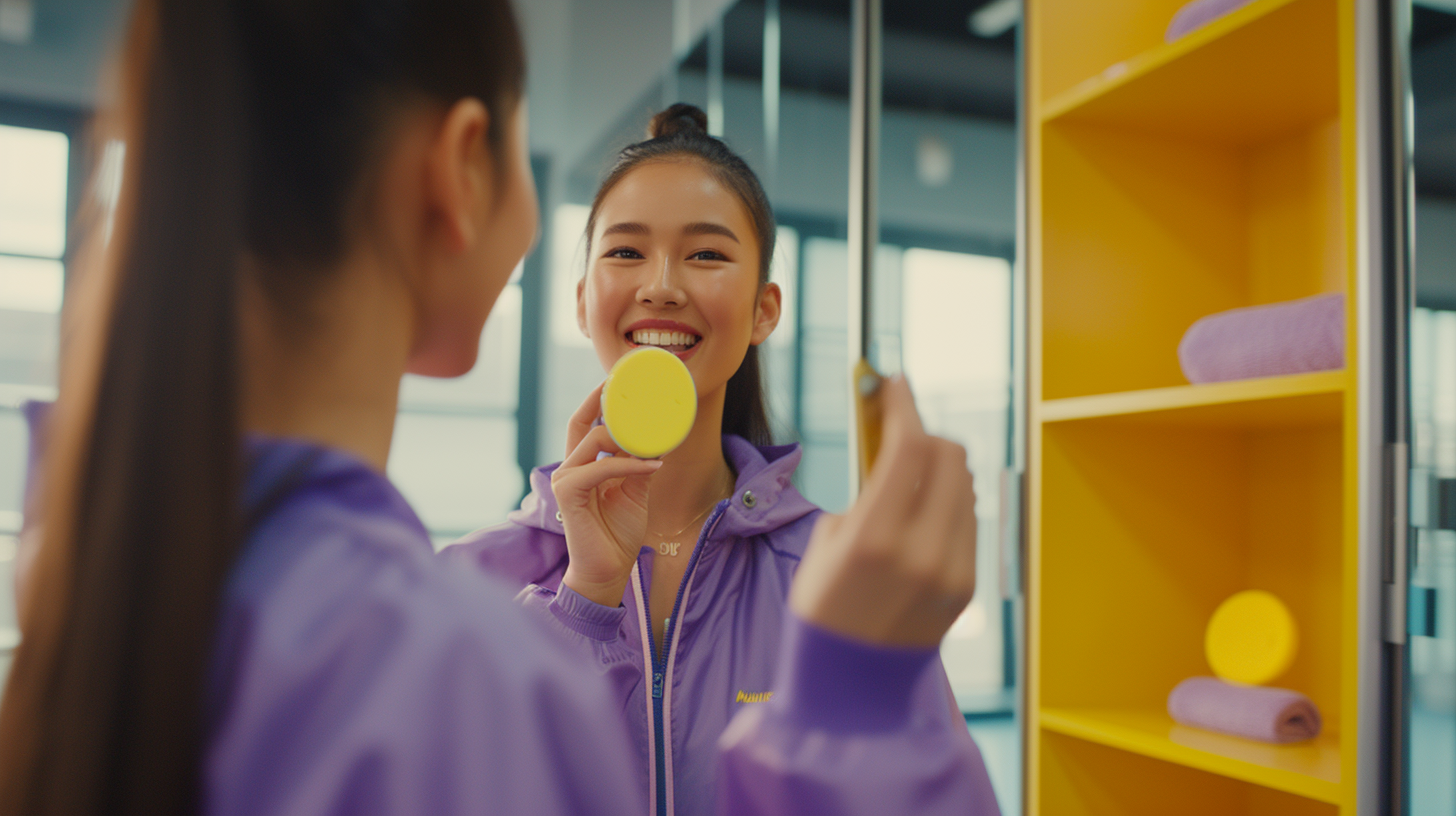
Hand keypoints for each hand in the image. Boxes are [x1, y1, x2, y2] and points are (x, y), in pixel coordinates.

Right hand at [553, 383, 662, 606]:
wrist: (608, 570)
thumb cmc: (617, 533)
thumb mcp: (636, 490)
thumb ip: (639, 464)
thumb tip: (658, 438)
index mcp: (584, 465)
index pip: (585, 422)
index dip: (597, 399)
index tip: (617, 378)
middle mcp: (570, 467)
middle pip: (583, 422)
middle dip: (609, 404)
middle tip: (639, 393)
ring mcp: (566, 478)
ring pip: (595, 441)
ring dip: (629, 438)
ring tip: (656, 439)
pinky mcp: (568, 493)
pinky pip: (601, 467)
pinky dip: (629, 464)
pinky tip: (652, 465)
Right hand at [789, 376, 977, 646]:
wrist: (849, 688)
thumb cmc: (822, 608)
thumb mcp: (826, 543)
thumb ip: (865, 493)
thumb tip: (892, 446)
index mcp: (873, 538)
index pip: (909, 446)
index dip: (902, 404)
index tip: (893, 382)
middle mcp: (921, 551)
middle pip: (947, 455)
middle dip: (924, 432)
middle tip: (900, 427)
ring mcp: (951, 569)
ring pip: (963, 484)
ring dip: (938, 465)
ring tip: (908, 474)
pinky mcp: (967, 584)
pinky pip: (967, 518)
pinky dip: (948, 501)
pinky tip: (922, 510)